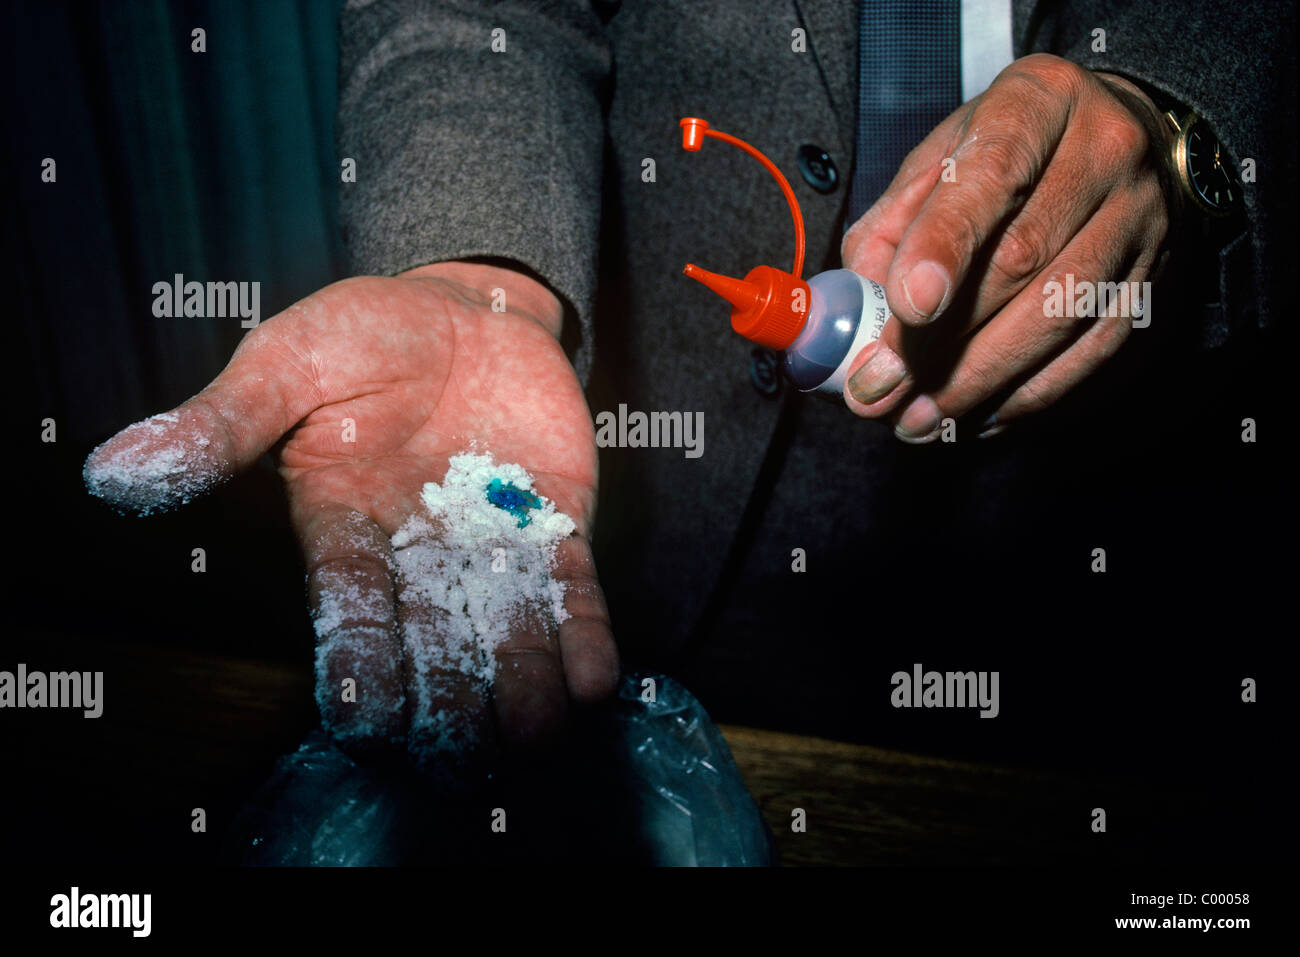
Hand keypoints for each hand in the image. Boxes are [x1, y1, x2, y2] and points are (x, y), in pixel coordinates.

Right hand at [84, 261, 618, 773]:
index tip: (365, 716)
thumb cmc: (366, 335)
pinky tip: (594, 677)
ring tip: (534, 728)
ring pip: (504, 630)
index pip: (345, 611)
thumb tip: (113, 471)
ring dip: (521, 681)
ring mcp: (491, 546)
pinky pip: (570, 590)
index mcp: (344, 530)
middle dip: (445, 694)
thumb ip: (224, 423)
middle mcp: (418, 556)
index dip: (356, 662)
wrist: (470, 308)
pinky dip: (582, 633)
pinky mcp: (555, 528)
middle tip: (459, 747)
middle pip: (430, 639)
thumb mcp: (287, 365)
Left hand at [841, 54, 1172, 440]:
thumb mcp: (939, 157)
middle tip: (881, 390)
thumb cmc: (1007, 154)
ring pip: (1059, 314)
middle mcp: (1104, 153)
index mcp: (1039, 103)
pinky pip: (1092, 351)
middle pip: (1022, 258)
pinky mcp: (1154, 279)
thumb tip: (859, 305)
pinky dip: (1027, 395)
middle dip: (941, 339)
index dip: (945, 245)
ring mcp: (1139, 219)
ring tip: (917, 420)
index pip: (992, 172)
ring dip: (978, 381)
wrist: (1121, 139)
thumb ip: (891, 223)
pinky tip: (974, 418)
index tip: (903, 307)